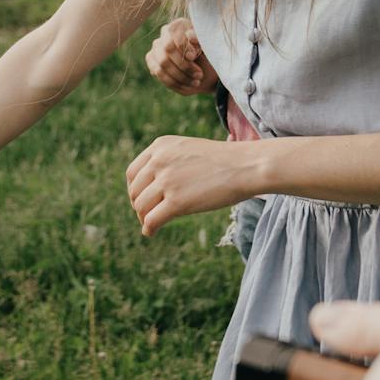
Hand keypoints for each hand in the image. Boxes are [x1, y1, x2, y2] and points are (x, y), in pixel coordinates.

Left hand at [125, 135, 259, 234]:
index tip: (142, 199)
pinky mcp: (177, 202)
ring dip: (144, 218)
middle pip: (135, 191)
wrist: (246, 166)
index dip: (134, 189)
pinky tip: (151, 233)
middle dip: (138, 205)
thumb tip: (154, 185)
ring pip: (141, 207)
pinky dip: (148, 229)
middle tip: (147, 215)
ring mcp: (167, 181)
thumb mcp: (189, 149)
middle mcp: (159, 161)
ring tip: (151, 224)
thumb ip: (169, 161)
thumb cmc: (224, 160)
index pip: (133, 172)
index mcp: (160, 146)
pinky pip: (152, 220)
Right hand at [146, 18, 218, 95]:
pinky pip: (160, 74)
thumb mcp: (209, 47)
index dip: (183, 46)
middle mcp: (165, 34)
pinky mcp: (152, 61)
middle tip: (199, 75)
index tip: (193, 57)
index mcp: (179, 25)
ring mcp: (156, 48)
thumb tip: (190, 35)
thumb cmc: (208, 55)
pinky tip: (187, 85)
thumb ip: (201, 39)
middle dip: (184, 65)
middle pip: (167, 49)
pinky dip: (175, 82)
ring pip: (163, 64)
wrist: (206, 70)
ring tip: (196, 82)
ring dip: (181, 76)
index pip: (175, 34)